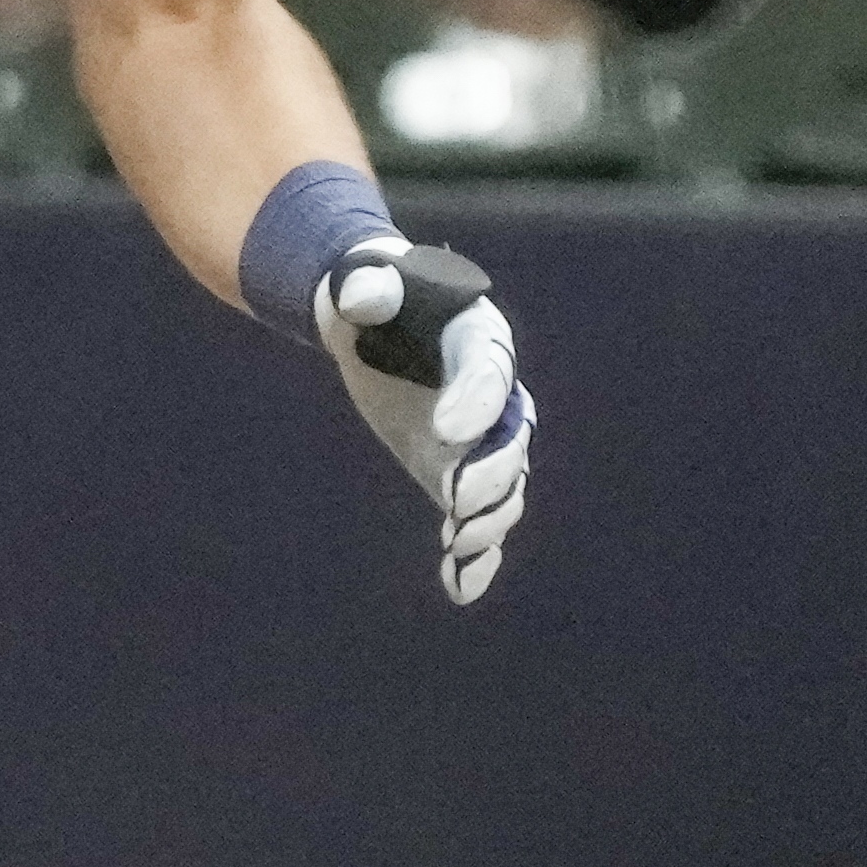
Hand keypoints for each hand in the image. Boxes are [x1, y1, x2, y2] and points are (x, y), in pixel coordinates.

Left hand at [314, 235, 532, 605]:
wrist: (371, 318)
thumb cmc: (374, 292)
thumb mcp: (366, 279)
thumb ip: (369, 283)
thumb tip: (359, 293)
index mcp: (480, 341)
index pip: (487, 373)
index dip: (473, 402)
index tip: (446, 430)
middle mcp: (494, 396)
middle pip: (508, 441)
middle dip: (490, 472)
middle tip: (458, 496)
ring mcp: (478, 440)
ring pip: (500, 489)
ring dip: (486, 520)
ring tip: (461, 544)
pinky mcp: (454, 471)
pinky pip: (474, 516)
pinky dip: (473, 555)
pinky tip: (460, 587)